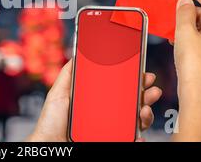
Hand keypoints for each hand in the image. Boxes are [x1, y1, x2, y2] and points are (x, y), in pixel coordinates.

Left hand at [27, 60, 161, 141]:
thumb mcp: (57, 94)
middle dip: (145, 94)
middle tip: (151, 89)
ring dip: (146, 114)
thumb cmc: (51, 123)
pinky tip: (138, 134)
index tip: (141, 73)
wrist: (49, 145)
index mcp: (96, 101)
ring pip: (135, 121)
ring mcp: (110, 129)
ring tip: (143, 110)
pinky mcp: (113, 140)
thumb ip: (68, 75)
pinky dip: (138, 137)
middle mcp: (106, 114)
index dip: (132, 81)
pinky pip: (130, 139)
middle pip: (131, 103)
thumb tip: (77, 55)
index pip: (118, 89)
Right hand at [174, 0, 200, 96]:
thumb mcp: (184, 32)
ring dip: (187, 25)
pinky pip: (200, 40)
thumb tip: (185, 1)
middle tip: (173, 9)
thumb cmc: (193, 63)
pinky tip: (176, 42)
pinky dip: (188, 37)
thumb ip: (184, 13)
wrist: (196, 91)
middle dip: (189, 11)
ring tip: (172, 28)